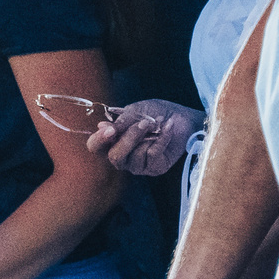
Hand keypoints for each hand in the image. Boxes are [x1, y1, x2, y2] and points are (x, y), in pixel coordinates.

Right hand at [88, 99, 202, 177]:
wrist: (182, 116)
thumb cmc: (155, 112)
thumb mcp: (135, 111)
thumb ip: (120, 122)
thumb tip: (102, 127)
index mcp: (113, 140)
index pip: (96, 147)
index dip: (99, 140)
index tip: (110, 129)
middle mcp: (123, 156)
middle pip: (114, 157)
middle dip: (129, 139)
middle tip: (144, 123)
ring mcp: (138, 164)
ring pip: (134, 157)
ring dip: (147, 136)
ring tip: (158, 121)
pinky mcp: (155, 168)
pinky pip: (152, 155)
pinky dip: (161, 138)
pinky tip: (168, 127)